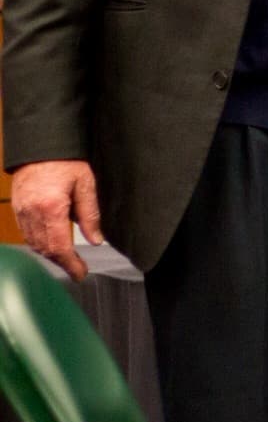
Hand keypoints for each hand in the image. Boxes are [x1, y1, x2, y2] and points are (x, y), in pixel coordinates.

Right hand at [10, 160, 103, 281]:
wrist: (40, 147)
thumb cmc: (65, 161)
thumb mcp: (85, 184)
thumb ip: (90, 214)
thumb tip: (96, 239)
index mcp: (51, 208)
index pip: (59, 246)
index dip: (71, 264)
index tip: (81, 274)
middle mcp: (33, 213)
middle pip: (45, 249)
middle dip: (62, 262)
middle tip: (78, 270)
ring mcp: (22, 212)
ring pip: (35, 244)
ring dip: (51, 255)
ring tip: (68, 259)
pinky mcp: (18, 209)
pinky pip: (27, 234)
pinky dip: (40, 243)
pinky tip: (52, 244)